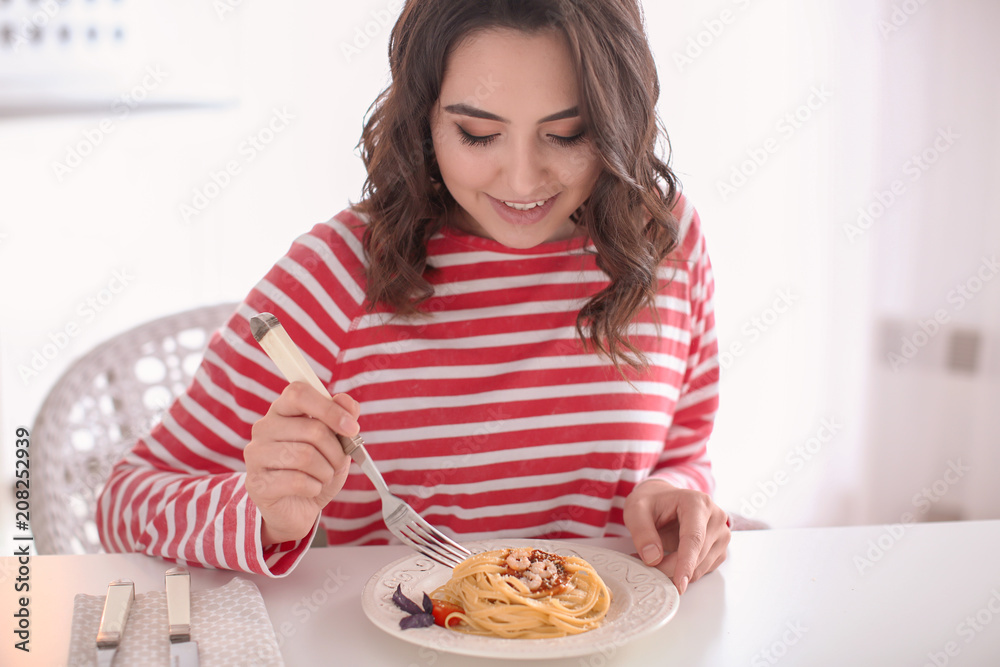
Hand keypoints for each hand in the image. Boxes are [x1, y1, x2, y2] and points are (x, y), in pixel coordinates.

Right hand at [244, 382, 359, 545]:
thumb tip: (346, 401)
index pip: (299, 393)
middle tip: (337, 463)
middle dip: (336, 451)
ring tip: (323, 476)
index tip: (352, 428)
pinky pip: (297, 481)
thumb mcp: (337, 443)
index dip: (329, 408)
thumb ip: (343, 418)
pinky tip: (311, 489)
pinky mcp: (256, 483)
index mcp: (282, 410)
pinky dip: (315, 487)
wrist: (299, 508)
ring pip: (305, 456)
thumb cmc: (316, 470)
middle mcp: (263, 428)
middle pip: (312, 429)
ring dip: (326, 471)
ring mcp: (255, 455)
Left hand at [623, 479, 729, 593]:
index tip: (679, 583)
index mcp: (698, 503)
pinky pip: (703, 569)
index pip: (694, 538)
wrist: (661, 499)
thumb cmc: (651, 502)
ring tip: (655, 560)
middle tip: (648, 569)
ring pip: (701, 566)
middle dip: (672, 568)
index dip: (686, 562)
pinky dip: (685, 572)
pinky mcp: (719, 548)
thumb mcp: (636, 510)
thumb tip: (653, 558)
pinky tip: (669, 560)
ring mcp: (721, 534)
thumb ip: (642, 532)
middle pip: (698, 554)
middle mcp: (716, 517)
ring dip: (677, 571)